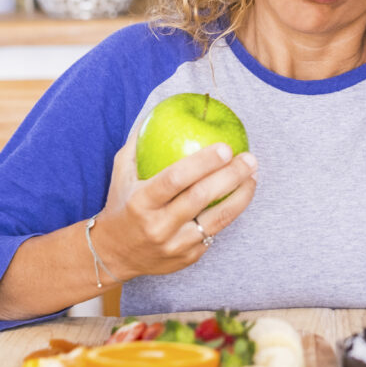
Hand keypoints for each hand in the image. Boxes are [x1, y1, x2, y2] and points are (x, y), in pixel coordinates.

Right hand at [92, 130, 257, 280]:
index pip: (175, 179)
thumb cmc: (122, 203)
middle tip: (250, 159)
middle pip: (201, 198)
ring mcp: (174, 245)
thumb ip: (139, 141)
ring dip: (241, 197)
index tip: (226, 147)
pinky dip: (230, 214)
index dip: (203, 163)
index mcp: (140, 202)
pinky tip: (240, 196)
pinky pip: (214, 233)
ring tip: (253, 177)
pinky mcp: (188, 258)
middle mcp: (157, 226)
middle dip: (231, 176)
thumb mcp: (122, 172)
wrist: (112, 254)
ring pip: (217, 220)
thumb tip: (159, 107)